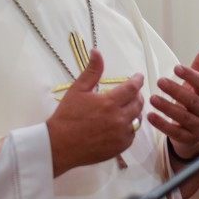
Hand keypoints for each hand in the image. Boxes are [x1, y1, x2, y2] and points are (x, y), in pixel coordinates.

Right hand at [47, 49, 143, 176]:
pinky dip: (129, 127)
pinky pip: (132, 134)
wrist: (59, 145)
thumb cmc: (67, 116)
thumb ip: (92, 71)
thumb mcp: (78, 89)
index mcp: (109, 102)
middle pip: (138, 103)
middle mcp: (119, 119)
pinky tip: (120, 124)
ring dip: (134, 111)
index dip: (137, 80)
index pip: (132, 88)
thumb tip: (96, 51)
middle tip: (132, 92)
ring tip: (126, 107)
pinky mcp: (120, 147)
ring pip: (137, 119)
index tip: (138, 77)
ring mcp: (121, 134)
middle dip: (137, 95)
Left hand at [148, 45, 198, 159]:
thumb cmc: (193, 104)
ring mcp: (198, 127)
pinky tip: (149, 115)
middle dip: (176, 91)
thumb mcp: (197, 86)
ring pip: (182, 117)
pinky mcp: (187, 139)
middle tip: (160, 81)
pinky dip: (161, 124)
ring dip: (166, 107)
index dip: (190, 76)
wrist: (195, 134)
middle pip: (192, 101)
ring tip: (152, 98)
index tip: (176, 67)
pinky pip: (174, 132)